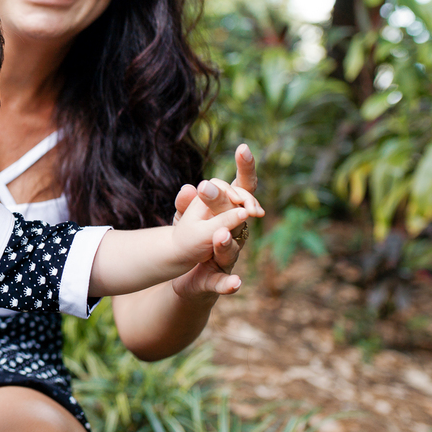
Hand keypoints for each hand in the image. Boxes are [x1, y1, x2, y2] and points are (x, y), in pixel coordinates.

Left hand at [170, 144, 262, 294]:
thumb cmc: (194, 239)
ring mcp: (228, 257)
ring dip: (226, 243)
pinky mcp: (217, 280)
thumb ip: (186, 205)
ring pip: (233, 249)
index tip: (243, 147)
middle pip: (241, 217)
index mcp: (228, 215)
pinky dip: (230, 284)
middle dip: (236, 204)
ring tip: (219, 235)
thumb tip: (187, 189)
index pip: (241, 189)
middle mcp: (236, 234)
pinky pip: (224, 282)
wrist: (187, 275)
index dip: (245, 169)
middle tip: (222, 194)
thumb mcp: (185, 219)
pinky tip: (235, 284)